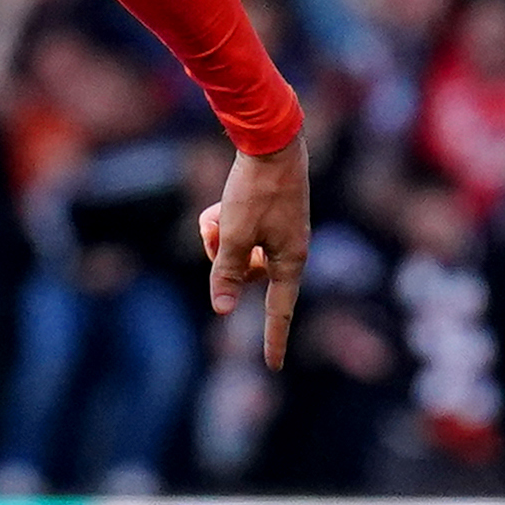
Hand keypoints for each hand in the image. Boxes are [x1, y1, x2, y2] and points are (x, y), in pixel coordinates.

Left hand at [199, 131, 311, 366]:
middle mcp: (289, 250)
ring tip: (217, 215)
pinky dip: (228, 223)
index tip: (273, 365)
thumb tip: (221, 311)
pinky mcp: (271, 214)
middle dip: (224, 260)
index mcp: (289, 260)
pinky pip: (244, 232)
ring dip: (222, 238)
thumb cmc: (257, 188)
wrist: (273, 138)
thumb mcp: (235, 233)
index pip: (279, 311)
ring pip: (241, 252)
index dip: (274, 339)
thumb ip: (226, 273)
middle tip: (215, 234)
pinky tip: (220, 206)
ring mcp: (281, 232)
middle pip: (248, 276)